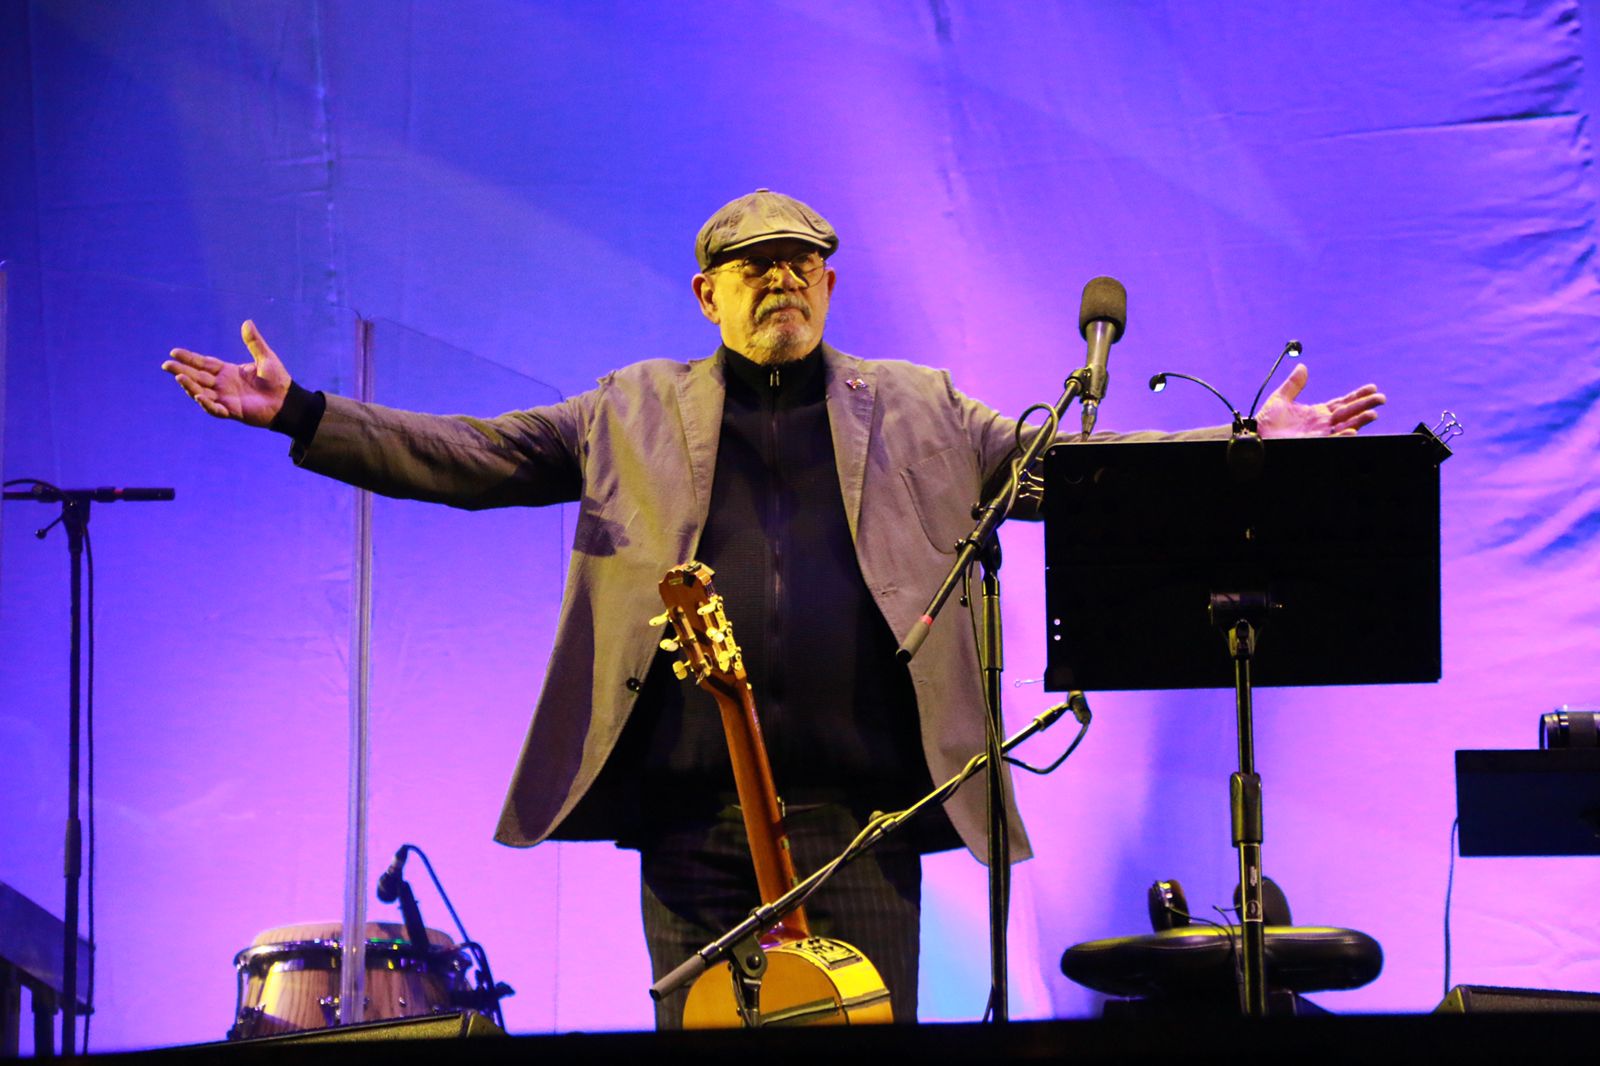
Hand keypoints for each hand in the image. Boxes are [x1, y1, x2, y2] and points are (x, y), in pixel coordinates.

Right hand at [162, 320, 290, 427]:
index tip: (174, 352)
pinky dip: (206, 403)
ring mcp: (226, 399)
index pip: (204, 363)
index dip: (189, 358)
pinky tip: (198, 396)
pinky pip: (216, 408)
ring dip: (190, 386)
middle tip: (166, 365)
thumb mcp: (265, 358)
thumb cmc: (278, 382)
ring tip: (178, 378)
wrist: (288, 402)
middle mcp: (223, 385)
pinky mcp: (233, 411)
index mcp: (228, 372)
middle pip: (198, 377)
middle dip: (182, 371)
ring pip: (202, 392)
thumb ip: (254, 343)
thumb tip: (247, 322)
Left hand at [1256, 363, 1384, 437]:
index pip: (1343, 403)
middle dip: (1365, 406)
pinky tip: (1352, 430)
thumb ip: (1293, 385)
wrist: (1256, 437)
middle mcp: (1323, 424)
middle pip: (1350, 413)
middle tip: (1381, 398)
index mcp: (1318, 413)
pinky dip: (1343, 435)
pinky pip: (1333, 440)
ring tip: (1373, 414)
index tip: (1372, 387)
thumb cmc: (1267, 422)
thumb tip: (1302, 367)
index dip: (1357, 396)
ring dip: (1360, 421)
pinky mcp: (1315, 443)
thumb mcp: (1280, 399)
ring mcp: (1320, 434)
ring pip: (1346, 427)